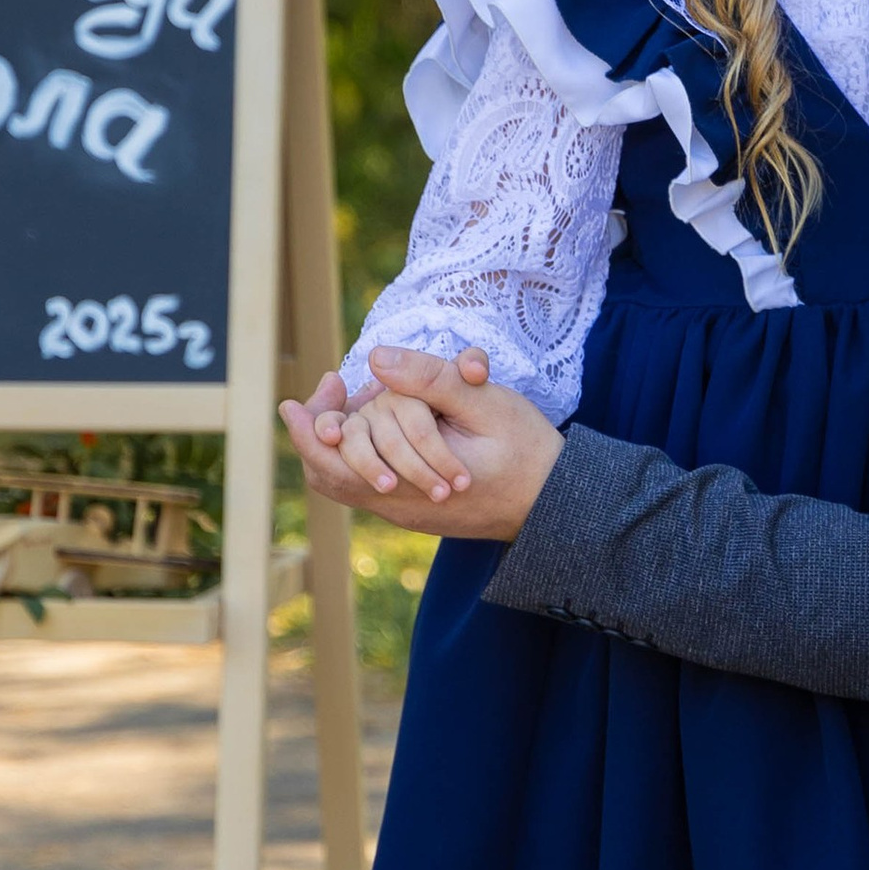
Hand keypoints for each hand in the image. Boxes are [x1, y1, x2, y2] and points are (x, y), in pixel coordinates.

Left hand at [280, 345, 564, 542]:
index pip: (334, 462)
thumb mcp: (483, 403)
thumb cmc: (527, 450)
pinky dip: (362, 452)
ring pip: (346, 484)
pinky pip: (370, 487)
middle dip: (315, 433)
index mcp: (411, 481)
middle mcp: (400, 504)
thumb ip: (430, 379)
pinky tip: (377, 420)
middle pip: (329, 477)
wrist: (557, 505)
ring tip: (345, 400)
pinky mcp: (419, 509)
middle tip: (329, 387)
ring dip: (338, 444)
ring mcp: (408, 511)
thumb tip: (375, 358)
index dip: (311, 427)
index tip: (316, 386)